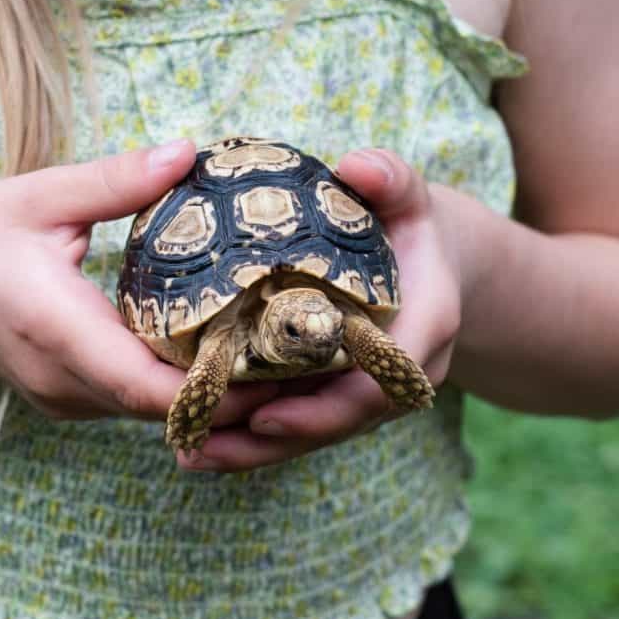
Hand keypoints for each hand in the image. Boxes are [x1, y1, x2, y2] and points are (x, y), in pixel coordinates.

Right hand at [0, 141, 275, 421]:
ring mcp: (64, 397)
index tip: (283, 360)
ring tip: (277, 344)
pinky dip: (179, 382)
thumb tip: (191, 153)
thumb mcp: (33, 196)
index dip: (220, 385)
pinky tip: (217, 343)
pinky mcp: (67, 397)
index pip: (149, 384)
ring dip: (212, 387)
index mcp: (54, 327)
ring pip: (154, 409)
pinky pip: (135, 400)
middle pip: (166, 406)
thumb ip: (115, 180)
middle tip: (304, 347)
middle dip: (237, 387)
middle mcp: (64, 379)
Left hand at [178, 149, 465, 470]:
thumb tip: (358, 165)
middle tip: (198, 446)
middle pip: (334, 423)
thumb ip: (392, 180)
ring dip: (251, 452)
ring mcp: (370, 392)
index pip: (376, 384)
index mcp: (421, 331)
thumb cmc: (409, 227)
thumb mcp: (408, 197)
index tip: (263, 416)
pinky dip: (253, 439)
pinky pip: (301, 424)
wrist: (432, 263)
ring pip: (313, 434)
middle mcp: (399, 374)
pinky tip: (199, 442)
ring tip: (186, 452)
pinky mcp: (342, 396)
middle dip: (269, 444)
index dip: (323, 407)